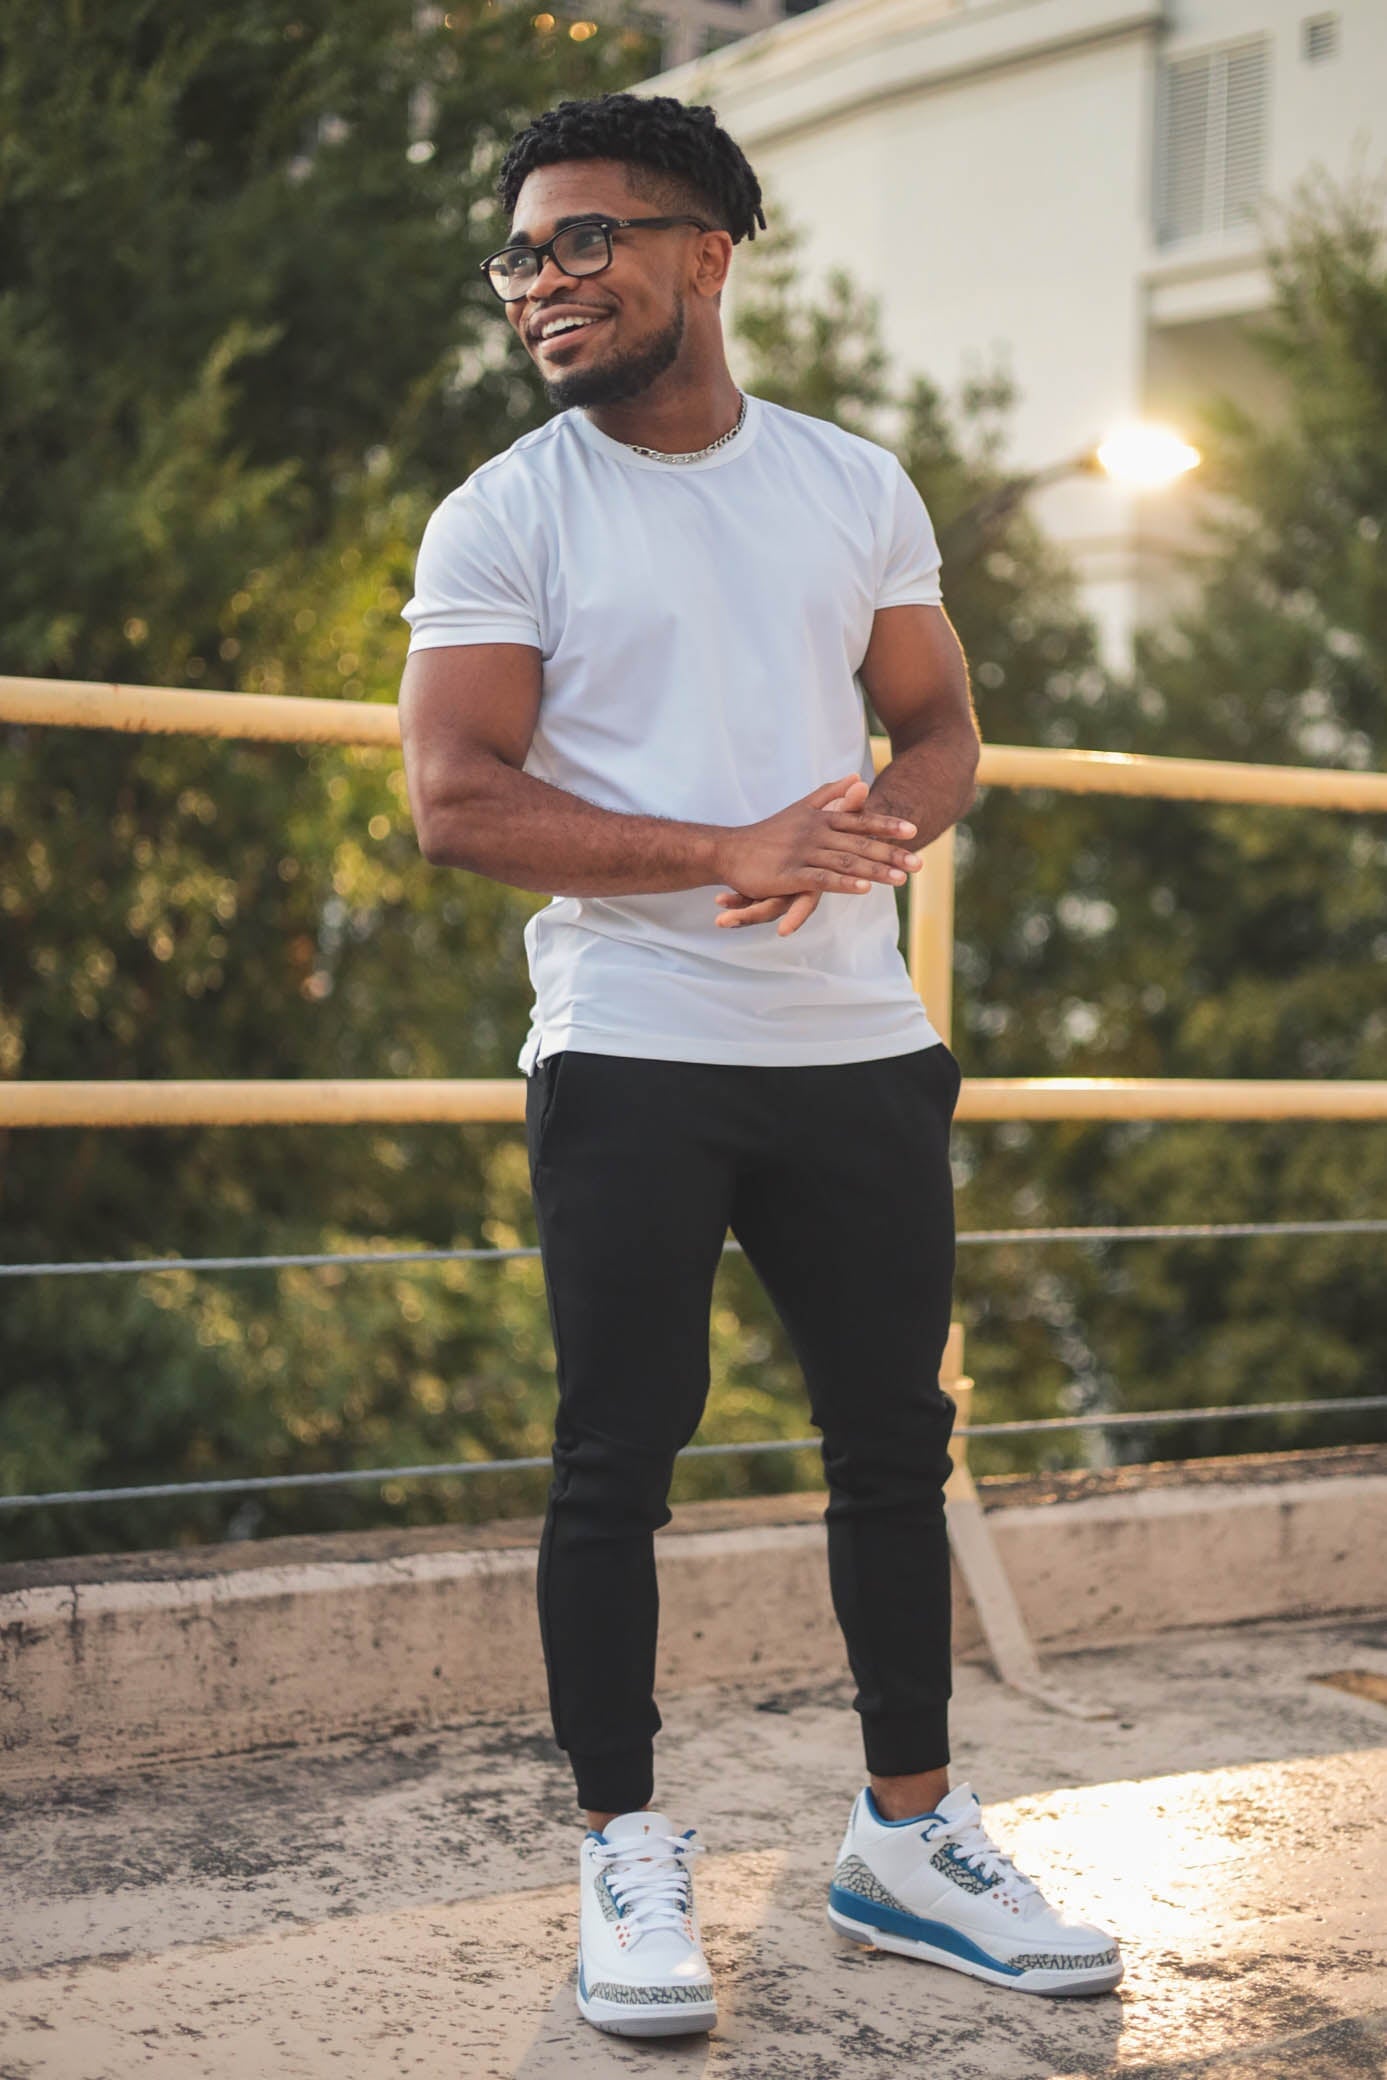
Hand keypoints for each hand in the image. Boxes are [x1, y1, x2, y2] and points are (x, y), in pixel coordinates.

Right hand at [714, 778, 918, 935]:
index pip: (859, 821)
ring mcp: (803, 853)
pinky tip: (864, 889)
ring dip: (875, 870)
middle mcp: (815, 833)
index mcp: (820, 819)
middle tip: (920, 864)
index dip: (886, 826)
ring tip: (902, 879)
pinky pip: (821, 879)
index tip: (913, 831)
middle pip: (860, 844)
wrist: (730, 849)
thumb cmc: (768, 832)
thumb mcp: (801, 808)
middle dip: (891, 853)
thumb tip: (857, 779)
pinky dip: (844, 883)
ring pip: (846, 861)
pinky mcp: (789, 874)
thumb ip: (830, 794)